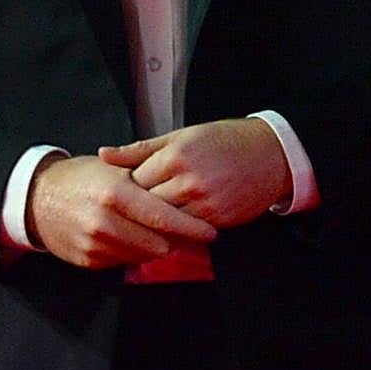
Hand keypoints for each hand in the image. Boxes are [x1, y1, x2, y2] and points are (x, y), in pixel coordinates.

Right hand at [26, 153, 217, 268]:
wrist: (38, 197)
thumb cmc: (81, 178)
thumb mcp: (111, 168)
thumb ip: (146, 181)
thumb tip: (183, 197)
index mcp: (115, 193)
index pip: (165, 218)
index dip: (192, 227)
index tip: (210, 231)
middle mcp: (106, 222)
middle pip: (160, 244)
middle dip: (174, 239)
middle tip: (181, 230)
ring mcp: (97, 244)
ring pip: (145, 256)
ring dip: (154, 246)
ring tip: (152, 231)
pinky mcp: (90, 261)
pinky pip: (125, 262)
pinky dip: (132, 251)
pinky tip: (126, 235)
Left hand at [100, 118, 290, 227]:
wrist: (267, 155)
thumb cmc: (219, 140)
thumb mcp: (177, 136)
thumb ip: (139, 149)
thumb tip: (103, 154)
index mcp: (174, 156)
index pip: (135, 181)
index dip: (126, 188)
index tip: (121, 190)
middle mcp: (188, 181)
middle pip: (147, 206)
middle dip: (137, 209)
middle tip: (128, 210)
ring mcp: (204, 204)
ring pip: (166, 223)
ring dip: (155, 225)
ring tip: (146, 222)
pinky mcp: (218, 220)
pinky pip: (187, 233)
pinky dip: (176, 232)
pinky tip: (170, 228)